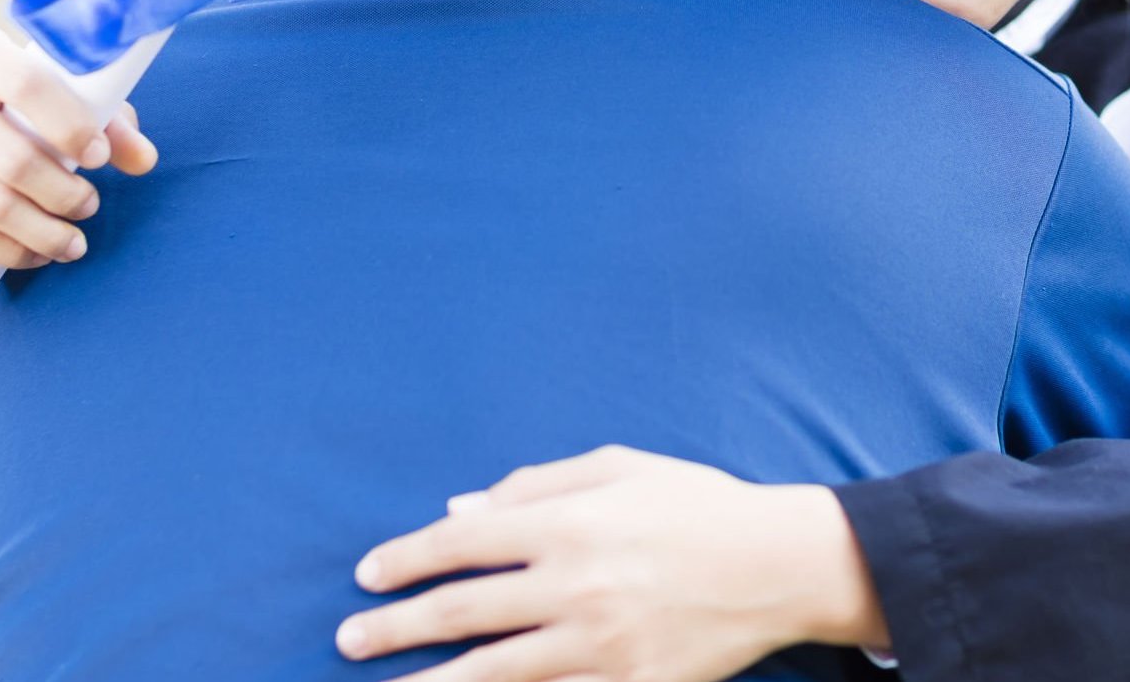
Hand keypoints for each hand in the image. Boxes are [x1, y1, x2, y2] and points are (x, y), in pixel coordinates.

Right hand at [0, 20, 157, 267]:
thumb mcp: (39, 93)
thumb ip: (101, 114)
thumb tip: (143, 159)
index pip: (25, 81)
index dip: (71, 125)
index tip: (100, 157)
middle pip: (11, 156)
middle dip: (64, 193)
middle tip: (90, 206)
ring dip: (43, 232)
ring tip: (74, 241)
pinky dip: (9, 252)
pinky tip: (36, 255)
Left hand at [338, 445, 887, 681]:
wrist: (780, 567)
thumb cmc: (696, 506)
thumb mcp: (619, 468)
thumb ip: (533, 486)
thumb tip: (456, 511)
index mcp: (571, 524)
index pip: (462, 544)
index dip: (405, 559)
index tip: (366, 575)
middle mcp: (578, 587)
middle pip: (463, 613)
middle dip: (395, 628)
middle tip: (349, 640)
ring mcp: (602, 647)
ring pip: (493, 674)